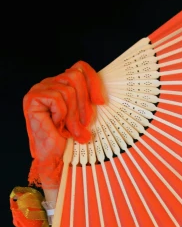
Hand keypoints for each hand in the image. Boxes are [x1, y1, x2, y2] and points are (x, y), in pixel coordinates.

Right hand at [23, 61, 105, 188]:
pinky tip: (58, 126)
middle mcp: (48, 83)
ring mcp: (39, 89)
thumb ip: (89, 100)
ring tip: (71, 130)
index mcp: (61, 84)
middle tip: (84, 123)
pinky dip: (62, 115)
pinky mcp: (33, 98)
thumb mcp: (85, 116)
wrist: (55, 158)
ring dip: (74, 115)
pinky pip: (58, 99)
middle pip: (75, 75)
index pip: (80, 67)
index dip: (93, 82)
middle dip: (84, 103)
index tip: (101, 102)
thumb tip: (103, 94)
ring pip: (68, 90)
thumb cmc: (69, 139)